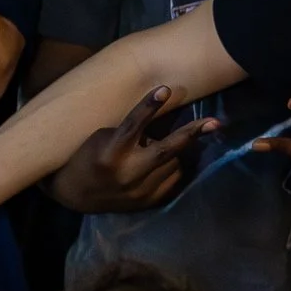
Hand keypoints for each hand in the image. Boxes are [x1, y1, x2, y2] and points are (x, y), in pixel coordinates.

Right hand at [47, 86, 219, 213]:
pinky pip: (173, 180)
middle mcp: (128, 173)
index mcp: (111, 153)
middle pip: (166, 150)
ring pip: (174, 164)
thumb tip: (163, 126)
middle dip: (192, 134)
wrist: (75, 194)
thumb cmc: (88, 157)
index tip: (165, 89)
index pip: (133, 126)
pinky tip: (173, 161)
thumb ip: (131, 133)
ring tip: (176, 144)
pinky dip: (176, 166)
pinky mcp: (148, 202)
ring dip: (178, 151)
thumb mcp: (103, 138)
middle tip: (215, 123)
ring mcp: (140, 191)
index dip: (149, 106)